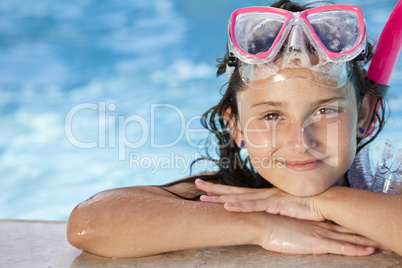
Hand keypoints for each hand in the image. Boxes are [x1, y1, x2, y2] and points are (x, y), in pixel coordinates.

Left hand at [195, 179, 323, 220]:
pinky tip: (227, 207)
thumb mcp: (285, 208)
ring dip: (220, 199)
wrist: (324, 201)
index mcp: (263, 195)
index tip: (206, 188)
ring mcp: (267, 198)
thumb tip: (265, 215)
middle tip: (195, 184)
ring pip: (238, 198)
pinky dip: (240, 206)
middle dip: (213, 189)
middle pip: (233, 191)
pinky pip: (254, 206)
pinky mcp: (274, 203)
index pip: (238, 193)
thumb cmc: (306, 206)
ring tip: (202, 199)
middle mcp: (262, 194)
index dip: (221, 190)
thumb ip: (274, 210)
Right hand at [258, 215, 381, 255]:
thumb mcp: (281, 220)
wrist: (261, 221)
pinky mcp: (316, 242)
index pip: (336, 221)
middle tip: (380, 230)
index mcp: (312, 220)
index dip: (351, 221)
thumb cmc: (267, 221)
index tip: (363, 220)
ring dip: (367, 241)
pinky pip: (341, 248)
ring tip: (383, 243)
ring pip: (349, 238)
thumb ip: (289, 221)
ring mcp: (319, 233)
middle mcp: (319, 225)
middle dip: (365, 230)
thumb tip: (289, 222)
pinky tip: (368, 252)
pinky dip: (355, 249)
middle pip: (348, 228)